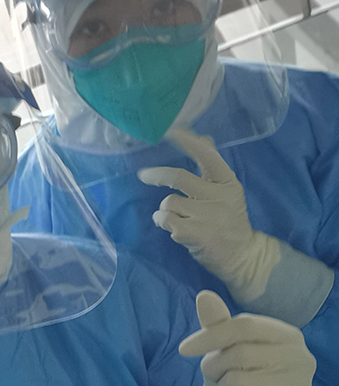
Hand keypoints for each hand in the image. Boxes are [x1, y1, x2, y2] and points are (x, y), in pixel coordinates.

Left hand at [138, 128, 279, 302]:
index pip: (207, 155)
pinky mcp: (194, 234)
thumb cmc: (229, 220)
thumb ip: (212, 166)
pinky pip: (165, 219)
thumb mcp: (226, 190)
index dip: (187, 141)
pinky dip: (162, 221)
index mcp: (227, 182)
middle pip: (178, 177)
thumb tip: (202, 137)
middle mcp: (218, 196)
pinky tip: (173, 227)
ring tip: (175, 217)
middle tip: (143, 175)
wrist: (241, 255)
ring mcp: (206, 216)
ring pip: (168, 202)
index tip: (170, 130)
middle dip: (156, 175)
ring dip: (164, 209)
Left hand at [179, 291, 313, 385]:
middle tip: (213, 375)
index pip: (244, 326)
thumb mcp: (229, 347)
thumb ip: (218, 324)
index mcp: (287, 334)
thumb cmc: (243, 373)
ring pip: (237, 383)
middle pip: (238, 354)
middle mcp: (299, 357)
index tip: (183, 349)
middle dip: (213, 367)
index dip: (210, 336)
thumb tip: (204, 296)